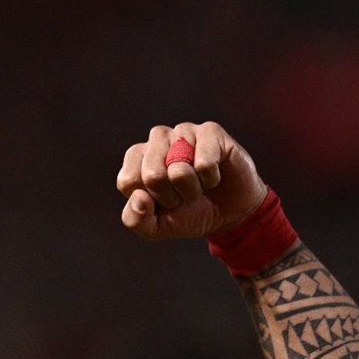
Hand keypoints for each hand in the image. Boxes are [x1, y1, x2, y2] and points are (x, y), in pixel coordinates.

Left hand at [116, 122, 267, 239]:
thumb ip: (135, 219)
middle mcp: (157, 139)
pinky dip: (211, 179)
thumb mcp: (156, 226)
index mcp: (136, 157)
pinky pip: (205, 163)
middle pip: (152, 175)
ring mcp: (183, 131)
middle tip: (183, 194)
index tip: (163, 200)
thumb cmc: (189, 213)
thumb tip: (139, 196)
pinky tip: (214, 174)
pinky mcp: (210, 131)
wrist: (230, 213)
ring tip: (198, 184)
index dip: (149, 202)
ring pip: (179, 170)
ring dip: (192, 189)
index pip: (128, 181)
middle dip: (171, 196)